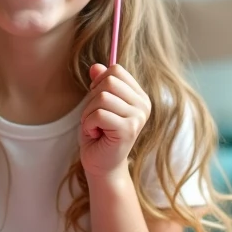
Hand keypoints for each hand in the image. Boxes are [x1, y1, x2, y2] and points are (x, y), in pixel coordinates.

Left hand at [79, 63, 150, 178]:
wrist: (101, 164)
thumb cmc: (99, 134)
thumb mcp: (96, 104)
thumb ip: (99, 84)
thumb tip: (95, 66)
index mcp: (139, 96)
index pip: (116, 70)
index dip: (99, 83)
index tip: (98, 102)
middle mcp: (143, 105)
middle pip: (109, 81)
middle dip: (92, 99)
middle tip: (94, 118)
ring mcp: (138, 117)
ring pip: (102, 97)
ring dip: (88, 113)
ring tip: (95, 127)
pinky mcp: (128, 129)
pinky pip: (99, 114)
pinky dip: (89, 124)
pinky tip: (96, 134)